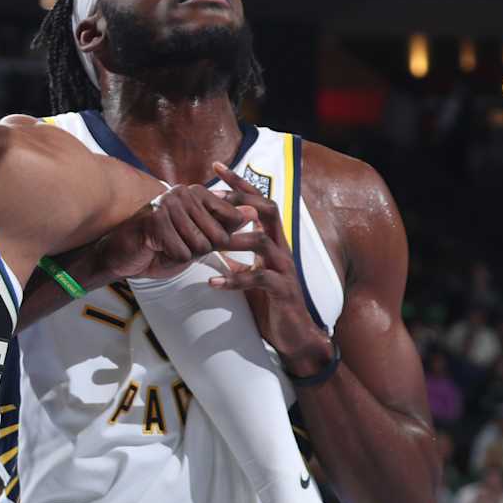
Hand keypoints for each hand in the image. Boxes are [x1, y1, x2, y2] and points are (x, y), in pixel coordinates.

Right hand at [89, 183, 261, 283]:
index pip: (232, 218)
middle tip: (177, 245)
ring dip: (183, 255)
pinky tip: (155, 249)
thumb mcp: (199, 237)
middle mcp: (184, 192)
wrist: (121, 256)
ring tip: (165, 247)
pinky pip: (181, 253)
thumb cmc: (160, 247)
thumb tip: (254, 211)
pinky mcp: (156, 220)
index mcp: (197, 192)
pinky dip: (169, 259)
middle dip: (200, 250)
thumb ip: (225, 225)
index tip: (195, 238)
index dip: (218, 239)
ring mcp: (169, 204)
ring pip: (200, 246)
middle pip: (218, 236)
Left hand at [206, 162, 333, 375]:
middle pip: (267, 209)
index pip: (258, 202)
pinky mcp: (282, 291)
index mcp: (273, 240)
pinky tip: (213, 282)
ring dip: (234, 239)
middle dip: (240, 199)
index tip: (216, 166)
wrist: (293, 336)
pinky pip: (259, 279)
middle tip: (212, 198)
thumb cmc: (270, 303)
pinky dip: (234, 279)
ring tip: (209, 243)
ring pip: (262, 241)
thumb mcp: (250, 273)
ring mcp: (284, 268)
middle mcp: (281, 248)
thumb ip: (237, 255)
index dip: (240, 182)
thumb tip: (213, 239)